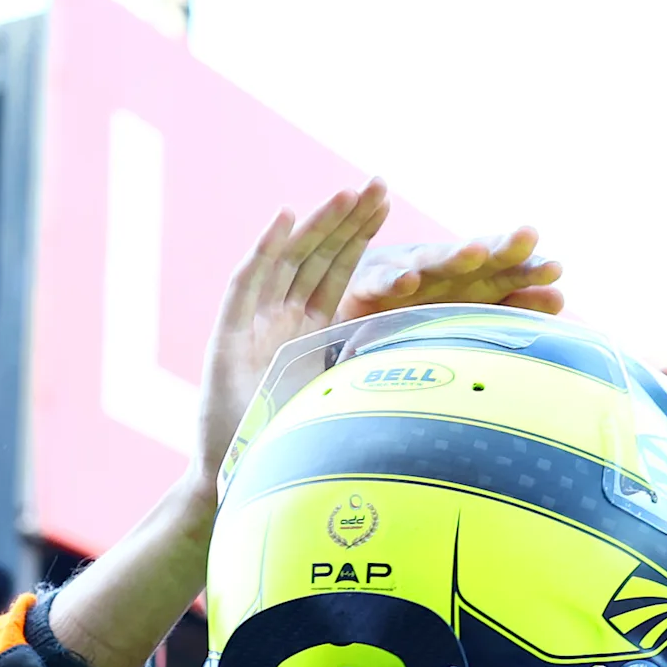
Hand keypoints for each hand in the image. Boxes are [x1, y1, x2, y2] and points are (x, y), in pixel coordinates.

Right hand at [195, 183, 391, 495]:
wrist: (246, 484)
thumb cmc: (297, 451)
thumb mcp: (346, 402)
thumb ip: (373, 372)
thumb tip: (440, 359)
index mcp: (311, 330)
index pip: (339, 271)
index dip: (361, 236)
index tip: (388, 202)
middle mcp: (282, 320)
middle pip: (318, 257)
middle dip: (347, 219)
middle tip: (378, 182)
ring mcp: (254, 325)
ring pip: (289, 261)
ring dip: (317, 226)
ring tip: (347, 193)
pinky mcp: (226, 336)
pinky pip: (247, 283)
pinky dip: (265, 249)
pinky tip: (286, 217)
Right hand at [342, 227, 562, 318]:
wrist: (358, 310)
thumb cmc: (423, 310)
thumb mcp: (469, 312)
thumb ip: (512, 307)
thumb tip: (560, 299)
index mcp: (472, 279)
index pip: (507, 271)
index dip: (529, 269)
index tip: (556, 270)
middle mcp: (444, 270)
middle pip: (477, 257)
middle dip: (501, 248)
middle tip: (527, 236)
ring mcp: (407, 274)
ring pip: (433, 263)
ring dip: (453, 256)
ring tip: (474, 252)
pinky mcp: (369, 287)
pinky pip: (382, 283)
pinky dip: (392, 280)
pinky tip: (406, 281)